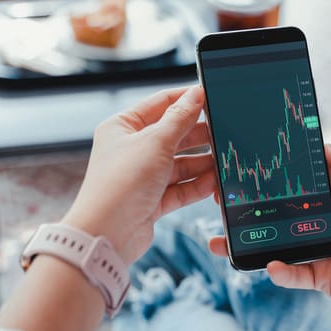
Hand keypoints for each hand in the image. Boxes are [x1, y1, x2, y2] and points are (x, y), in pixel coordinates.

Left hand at [62, 86, 215, 263]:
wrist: (107, 235)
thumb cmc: (120, 184)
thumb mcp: (155, 142)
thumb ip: (180, 118)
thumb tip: (195, 95)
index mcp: (123, 127)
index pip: (160, 104)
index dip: (186, 100)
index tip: (211, 97)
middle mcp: (132, 150)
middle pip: (174, 135)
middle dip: (199, 136)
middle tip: (223, 133)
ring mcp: (143, 176)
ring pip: (180, 164)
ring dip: (201, 164)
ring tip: (222, 162)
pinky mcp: (152, 200)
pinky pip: (180, 188)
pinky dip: (197, 186)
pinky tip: (213, 183)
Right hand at [208, 145, 330, 311]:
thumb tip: (325, 145)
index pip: (306, 175)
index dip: (283, 165)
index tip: (255, 155)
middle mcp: (327, 217)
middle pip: (284, 205)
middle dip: (256, 199)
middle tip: (225, 193)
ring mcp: (320, 245)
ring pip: (278, 239)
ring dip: (254, 236)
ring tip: (225, 235)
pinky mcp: (320, 274)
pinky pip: (293, 272)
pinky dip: (279, 270)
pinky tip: (270, 265)